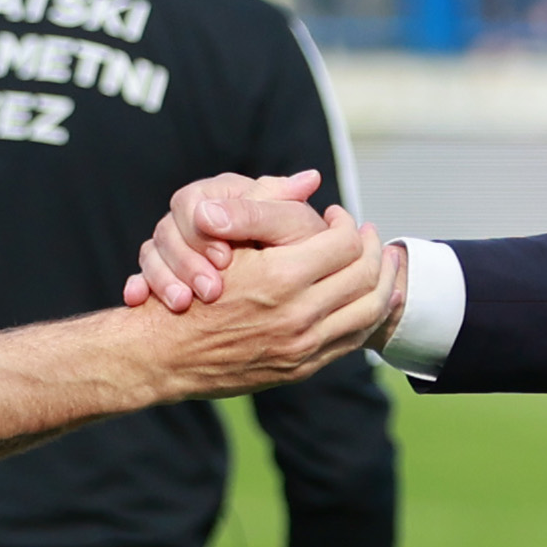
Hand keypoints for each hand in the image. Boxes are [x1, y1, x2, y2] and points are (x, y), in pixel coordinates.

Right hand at [124, 201, 390, 399]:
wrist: (162, 355)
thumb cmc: (187, 290)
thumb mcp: (220, 240)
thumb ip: (264, 207)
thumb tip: (310, 179)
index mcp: (280, 277)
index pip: (344, 242)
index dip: (346, 223)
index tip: (339, 216)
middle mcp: (297, 316)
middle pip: (366, 275)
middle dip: (373, 249)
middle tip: (368, 235)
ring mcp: (302, 347)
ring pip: (369, 310)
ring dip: (383, 282)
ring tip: (379, 263)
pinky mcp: (301, 367)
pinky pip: (352, 340)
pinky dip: (368, 315)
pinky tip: (368, 298)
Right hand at [130, 170, 321, 312]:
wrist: (287, 285)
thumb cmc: (294, 244)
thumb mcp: (288, 223)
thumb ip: (282, 205)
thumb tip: (306, 179)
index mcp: (220, 195)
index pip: (190, 202)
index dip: (203, 230)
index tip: (226, 258)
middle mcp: (195, 216)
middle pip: (166, 230)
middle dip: (185, 261)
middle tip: (209, 290)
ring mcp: (177, 245)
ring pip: (152, 253)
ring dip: (162, 277)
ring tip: (181, 303)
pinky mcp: (166, 272)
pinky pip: (141, 276)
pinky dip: (138, 286)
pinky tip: (136, 299)